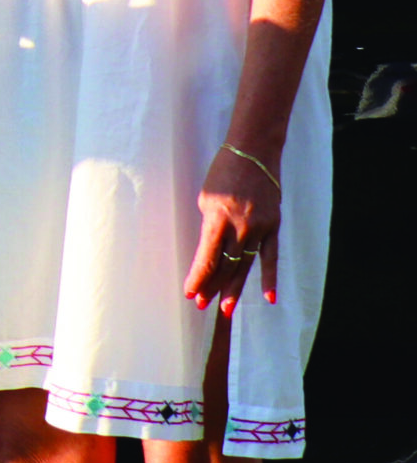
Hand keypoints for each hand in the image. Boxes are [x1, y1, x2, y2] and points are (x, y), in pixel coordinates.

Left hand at [184, 140, 282, 312]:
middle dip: (212, 287)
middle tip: (202, 304)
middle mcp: (240, 226)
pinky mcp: (273, 226)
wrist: (254, 153)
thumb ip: (209, 228)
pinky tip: (269, 298)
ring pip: (245, 265)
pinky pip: (271, 257)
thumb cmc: (222, 174)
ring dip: (235, 287)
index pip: (207, 258)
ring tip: (226, 309)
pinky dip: (269, 277)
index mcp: (217, 218)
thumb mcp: (206, 199)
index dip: (198, 278)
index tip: (189, 293)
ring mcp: (260, 228)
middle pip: (225, 265)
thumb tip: (209, 255)